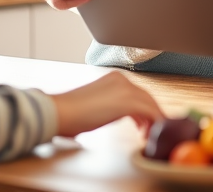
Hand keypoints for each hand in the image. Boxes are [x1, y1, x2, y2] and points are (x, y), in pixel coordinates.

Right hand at [49, 70, 163, 138]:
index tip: (142, 122)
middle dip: (150, 114)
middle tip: (148, 129)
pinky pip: (149, 112)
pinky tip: (148, 134)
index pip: (136, 92)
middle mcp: (122, 80)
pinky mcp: (127, 101)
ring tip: (148, 134)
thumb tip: (113, 114)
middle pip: (145, 97)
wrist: (59, 112)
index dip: (142, 108)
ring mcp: (125, 89)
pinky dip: (153, 122)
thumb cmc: (69, 113)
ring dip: (152, 119)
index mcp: (114, 78)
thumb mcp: (95, 104)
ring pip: (149, 104)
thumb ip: (108, 105)